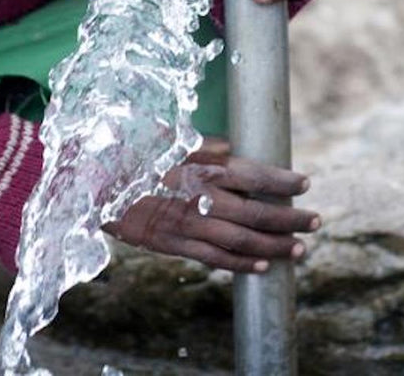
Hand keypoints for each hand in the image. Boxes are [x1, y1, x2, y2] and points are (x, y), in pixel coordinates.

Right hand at [102, 138, 319, 272]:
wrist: (88, 182)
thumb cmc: (127, 150)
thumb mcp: (166, 136)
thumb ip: (202, 144)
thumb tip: (231, 147)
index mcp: (201, 165)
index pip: (254, 174)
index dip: (282, 181)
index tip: (304, 183)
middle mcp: (201, 197)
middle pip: (256, 212)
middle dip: (290, 218)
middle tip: (315, 221)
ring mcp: (188, 224)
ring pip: (241, 241)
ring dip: (273, 246)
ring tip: (299, 249)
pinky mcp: (173, 244)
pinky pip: (213, 258)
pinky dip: (240, 264)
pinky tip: (260, 267)